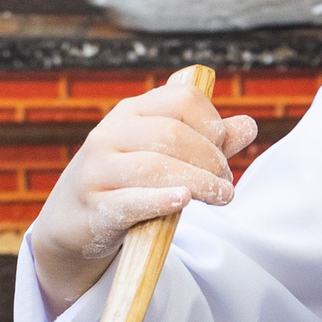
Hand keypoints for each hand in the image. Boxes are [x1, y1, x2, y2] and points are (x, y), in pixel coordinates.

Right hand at [29, 69, 259, 312]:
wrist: (72, 222)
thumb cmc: (128, 182)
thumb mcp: (164, 155)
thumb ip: (207, 142)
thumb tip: (249, 125)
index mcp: (131, 113)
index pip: (182, 99)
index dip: (212, 123)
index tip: (225, 149)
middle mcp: (109, 134)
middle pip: (172, 135)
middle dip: (210, 159)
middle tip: (227, 185)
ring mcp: (97, 170)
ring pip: (154, 167)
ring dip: (197, 182)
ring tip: (221, 197)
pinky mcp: (92, 208)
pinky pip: (128, 202)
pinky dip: (158, 201)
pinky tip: (182, 201)